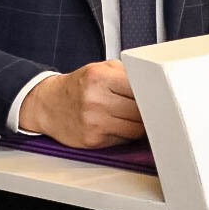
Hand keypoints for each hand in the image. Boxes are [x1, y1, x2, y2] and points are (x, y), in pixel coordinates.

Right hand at [18, 60, 144, 147]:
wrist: (48, 104)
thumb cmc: (79, 85)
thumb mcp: (100, 68)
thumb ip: (127, 74)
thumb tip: (156, 86)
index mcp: (99, 77)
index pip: (140, 88)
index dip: (153, 93)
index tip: (160, 95)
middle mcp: (95, 100)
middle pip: (140, 111)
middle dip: (149, 110)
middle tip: (153, 108)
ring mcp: (94, 122)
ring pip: (136, 129)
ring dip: (140, 125)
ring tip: (135, 116)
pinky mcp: (93, 140)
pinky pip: (123, 140)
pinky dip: (127, 134)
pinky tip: (120, 125)